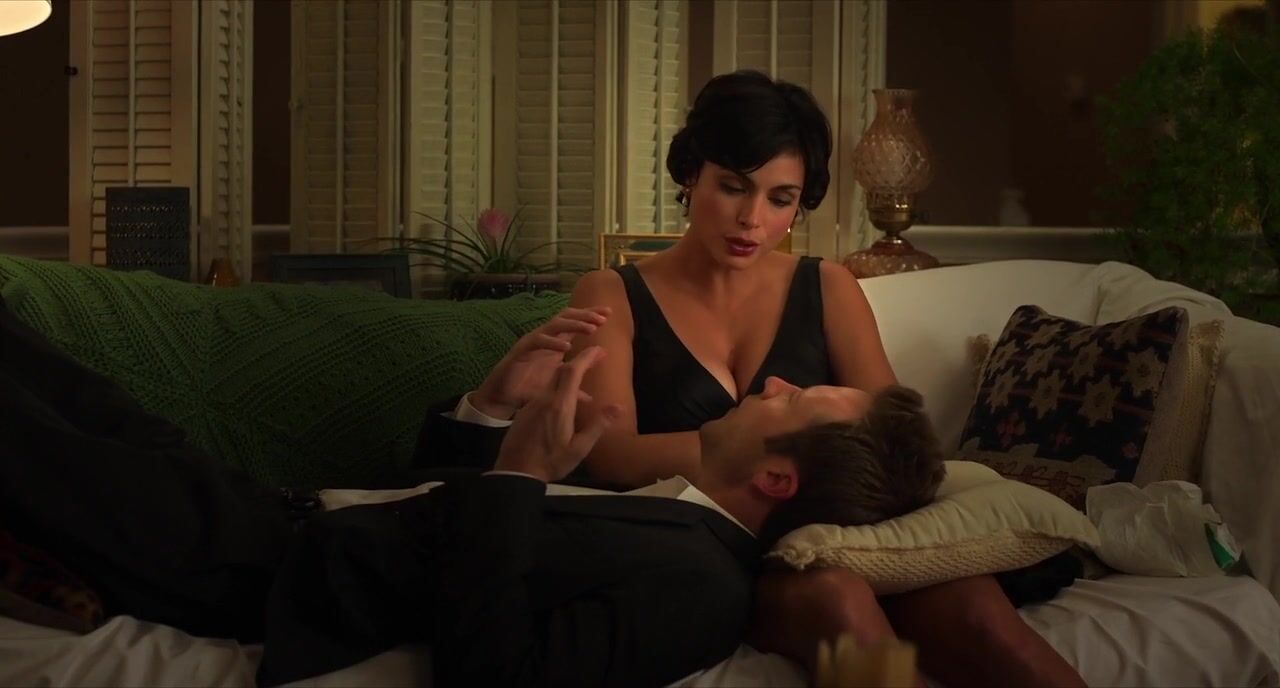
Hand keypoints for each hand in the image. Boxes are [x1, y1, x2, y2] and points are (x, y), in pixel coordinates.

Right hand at [471, 306, 609, 419]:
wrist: (504, 397)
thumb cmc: (529, 389)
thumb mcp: (557, 387)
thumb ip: (572, 387)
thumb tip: (592, 397)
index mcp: (555, 343)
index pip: (574, 322)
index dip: (590, 314)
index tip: (609, 312)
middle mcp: (545, 338)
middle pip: (566, 316)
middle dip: (585, 314)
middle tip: (603, 317)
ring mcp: (533, 341)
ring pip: (554, 324)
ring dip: (574, 324)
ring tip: (591, 329)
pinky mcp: (521, 350)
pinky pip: (538, 341)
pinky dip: (552, 342)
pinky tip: (567, 347)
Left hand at [493, 346, 621, 482]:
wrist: (515, 472)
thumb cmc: (550, 462)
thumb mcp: (579, 448)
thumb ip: (598, 425)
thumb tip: (618, 407)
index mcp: (559, 405)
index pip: (573, 371)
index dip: (587, 357)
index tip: (599, 349)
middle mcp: (544, 399)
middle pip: (562, 370)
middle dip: (580, 360)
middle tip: (596, 356)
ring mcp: (533, 404)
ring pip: (552, 381)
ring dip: (569, 373)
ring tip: (584, 377)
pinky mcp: (525, 412)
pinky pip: (544, 392)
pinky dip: (558, 387)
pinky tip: (566, 400)